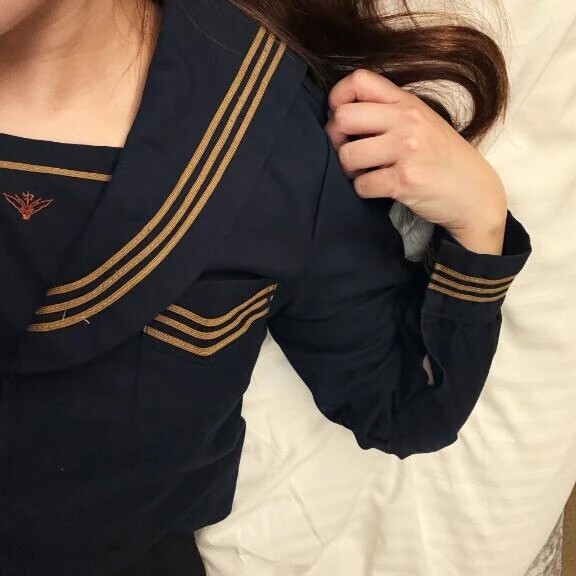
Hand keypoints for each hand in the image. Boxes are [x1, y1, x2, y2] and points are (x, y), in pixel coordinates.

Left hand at [326, 70, 507, 254]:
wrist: (475, 194)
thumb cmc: (443, 159)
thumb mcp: (422, 123)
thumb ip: (388, 113)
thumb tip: (341, 116)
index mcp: (408, 103)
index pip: (359, 80)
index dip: (337, 98)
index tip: (341, 119)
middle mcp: (407, 121)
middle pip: (344, 117)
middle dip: (336, 139)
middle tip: (349, 151)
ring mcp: (407, 150)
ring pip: (348, 155)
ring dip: (349, 170)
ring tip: (364, 173)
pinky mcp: (405, 181)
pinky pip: (362, 186)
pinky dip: (364, 191)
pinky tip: (378, 189)